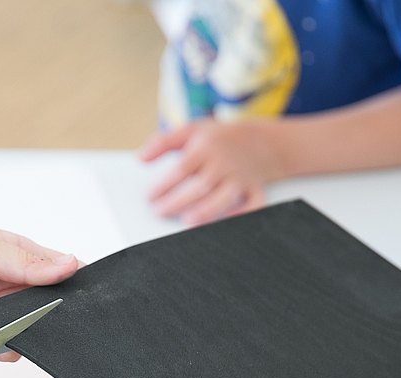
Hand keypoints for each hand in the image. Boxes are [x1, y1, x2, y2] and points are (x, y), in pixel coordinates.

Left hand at [0, 216, 77, 348]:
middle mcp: (8, 287)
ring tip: (26, 325)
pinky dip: (6, 348)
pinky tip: (3, 340)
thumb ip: (26, 263)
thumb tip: (70, 265)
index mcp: (16, 258)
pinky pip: (1, 348)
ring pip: (27, 331)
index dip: (72, 282)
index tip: (85, 292)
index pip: (57, 272)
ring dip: (30, 332)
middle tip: (56, 314)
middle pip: (46, 307)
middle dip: (53, 313)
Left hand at [139, 119, 281, 224]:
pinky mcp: (255, 189)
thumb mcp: (192, 131)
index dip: (165, 184)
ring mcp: (241, 177)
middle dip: (179, 201)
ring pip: (226, 196)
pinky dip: (245, 214)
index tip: (149, 197)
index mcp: (207, 148)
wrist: (261, 140)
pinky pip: (255, 203)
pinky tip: (229, 222)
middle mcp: (224, 163)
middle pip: (201, 185)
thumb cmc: (218, 139)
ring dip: (208, 210)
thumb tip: (140, 158)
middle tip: (159, 212)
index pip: (182, 168)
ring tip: (188, 221)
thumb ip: (164, 142)